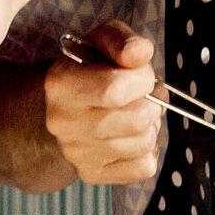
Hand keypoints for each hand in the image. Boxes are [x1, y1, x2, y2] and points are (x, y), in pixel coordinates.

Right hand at [43, 20, 160, 183]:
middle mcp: (63, 122)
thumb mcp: (103, 42)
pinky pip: (143, 167)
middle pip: (136, 120)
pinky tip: (133, 137)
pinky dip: (148, 151)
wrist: (68, 106)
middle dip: (153, 104)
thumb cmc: (92, 70)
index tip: (142, 76)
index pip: (115, 89)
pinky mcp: (92, 174)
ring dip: (151, 127)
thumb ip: (123, 41)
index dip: (143, 80)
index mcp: (61, 85)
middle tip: (144, 97)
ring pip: (143, 143)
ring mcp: (76, 152)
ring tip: (136, 114)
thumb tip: (139, 53)